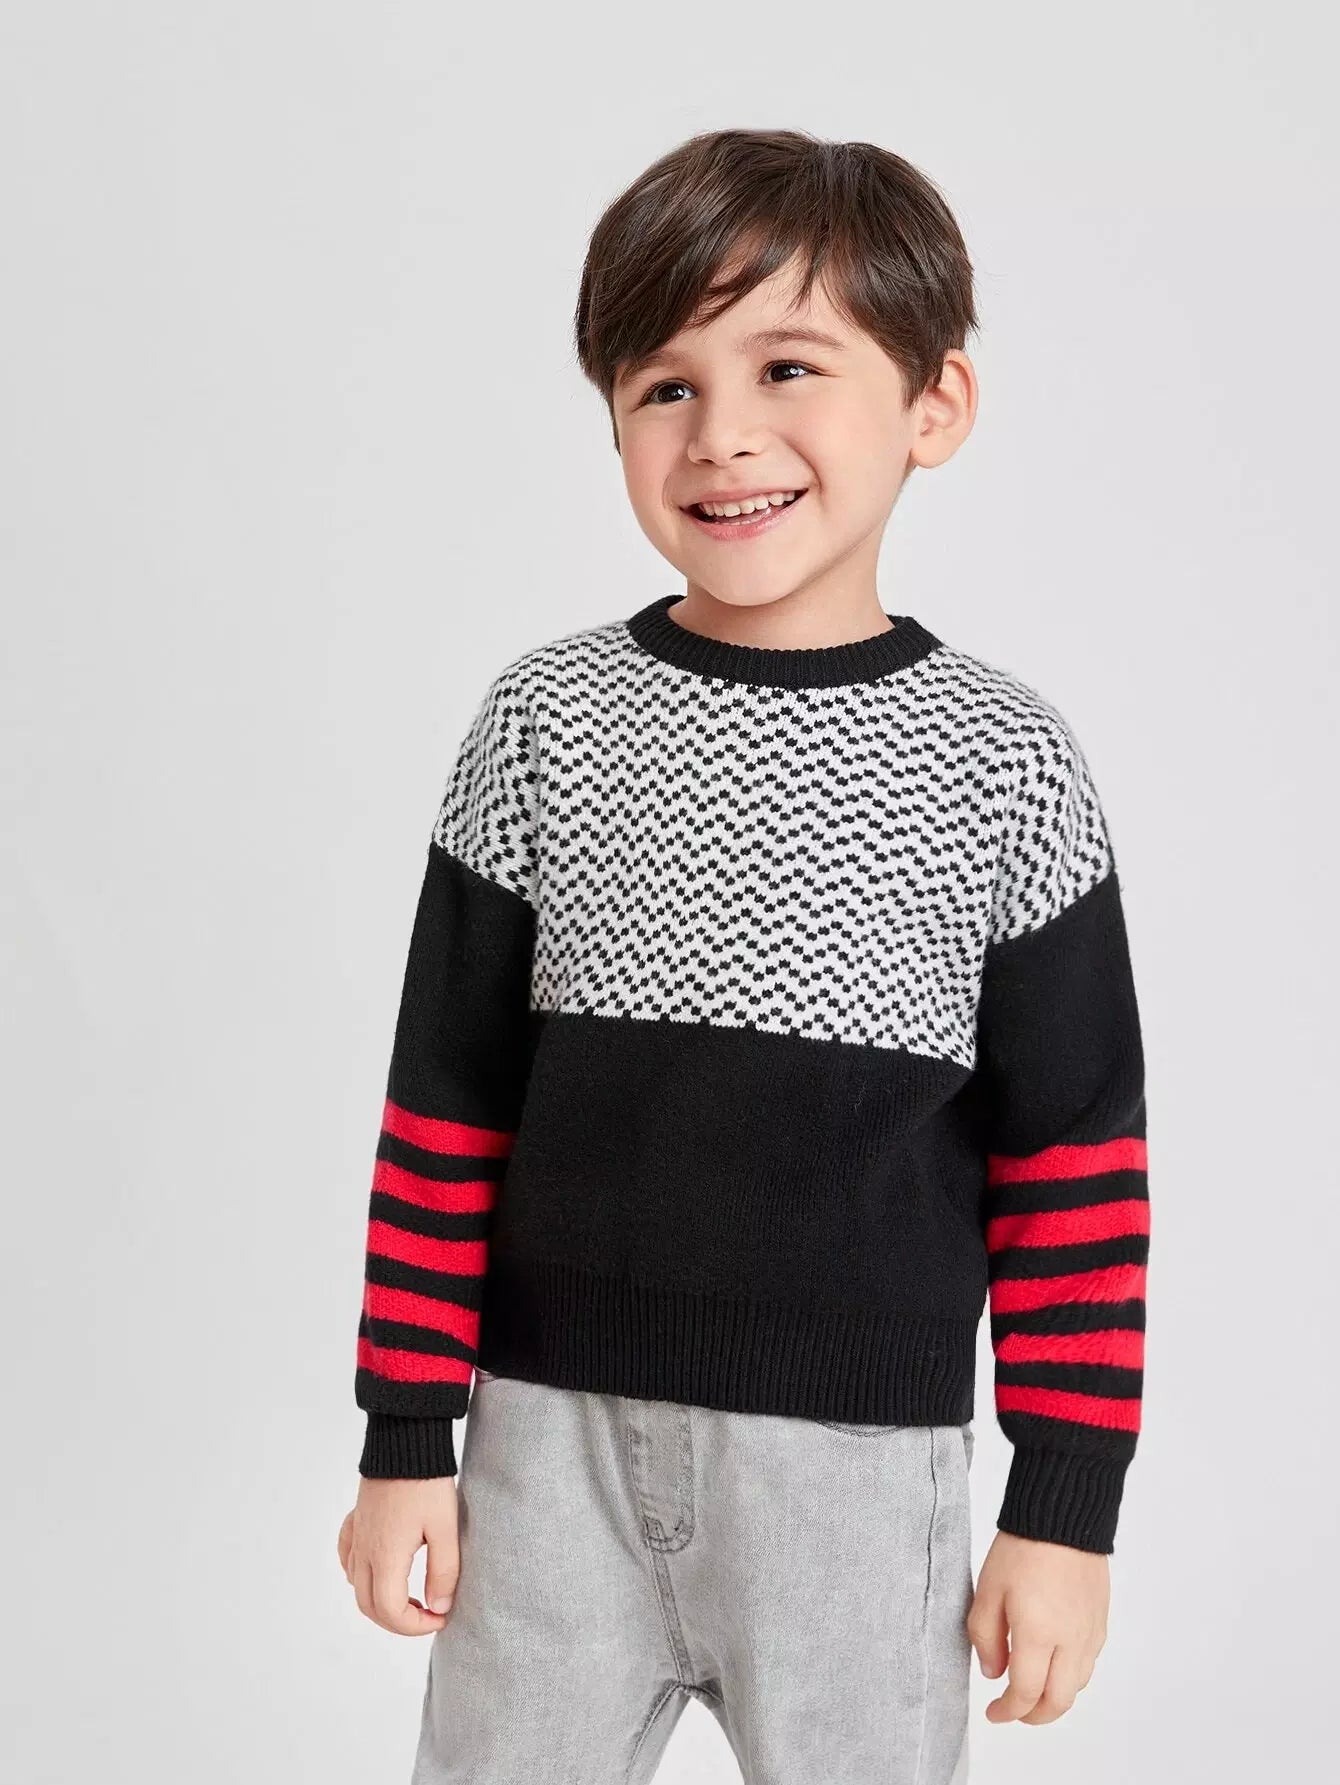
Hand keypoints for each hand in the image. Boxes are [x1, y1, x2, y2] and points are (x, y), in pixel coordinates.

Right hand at [337, 1475, 459, 1635]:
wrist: (404, 1441)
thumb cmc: (427, 1484)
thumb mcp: (445, 1529)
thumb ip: (444, 1572)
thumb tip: (439, 1608)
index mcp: (386, 1557)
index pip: (390, 1611)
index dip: (415, 1626)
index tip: (440, 1617)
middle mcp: (365, 1551)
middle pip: (369, 1606)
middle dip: (398, 1621)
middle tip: (428, 1614)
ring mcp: (357, 1535)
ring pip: (357, 1586)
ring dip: (381, 1602)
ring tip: (411, 1596)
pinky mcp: (356, 1520)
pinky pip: (348, 1558)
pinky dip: (360, 1575)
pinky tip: (379, 1569)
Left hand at [966, 1529, 1108, 1723]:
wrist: (1063, 1514)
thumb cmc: (1022, 1548)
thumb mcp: (988, 1590)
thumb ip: (986, 1637)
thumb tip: (994, 1673)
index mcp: (1039, 1635)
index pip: (1026, 1694)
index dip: (1008, 1711)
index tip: (993, 1712)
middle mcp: (1071, 1641)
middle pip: (1059, 1701)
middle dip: (1034, 1716)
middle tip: (1013, 1711)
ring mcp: (1090, 1631)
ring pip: (1078, 1685)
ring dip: (1055, 1697)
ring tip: (1031, 1688)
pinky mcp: (1100, 1619)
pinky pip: (1088, 1662)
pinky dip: (1070, 1675)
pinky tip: (1053, 1661)